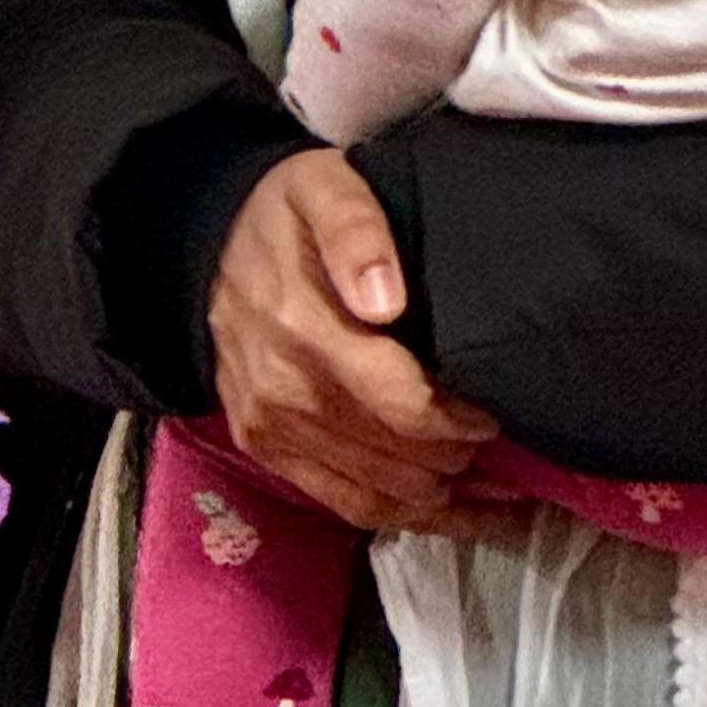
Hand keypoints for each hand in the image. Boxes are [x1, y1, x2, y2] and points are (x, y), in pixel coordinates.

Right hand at [208, 150, 503, 535]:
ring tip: (501, 496)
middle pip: (398, 459)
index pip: (402, 406)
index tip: (494, 413)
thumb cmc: (283, 216)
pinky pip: (345, 504)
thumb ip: (357, 231)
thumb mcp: (323, 189)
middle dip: (460, 460)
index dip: (460, 422)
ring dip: (445, 501)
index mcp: (303, 328)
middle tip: (501, 444)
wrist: (204, 248)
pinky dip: (406, 517)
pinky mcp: (266, 448)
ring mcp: (271, 427)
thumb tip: (387, 300)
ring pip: (378, 494)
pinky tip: (454, 512)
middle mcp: (283, 391)